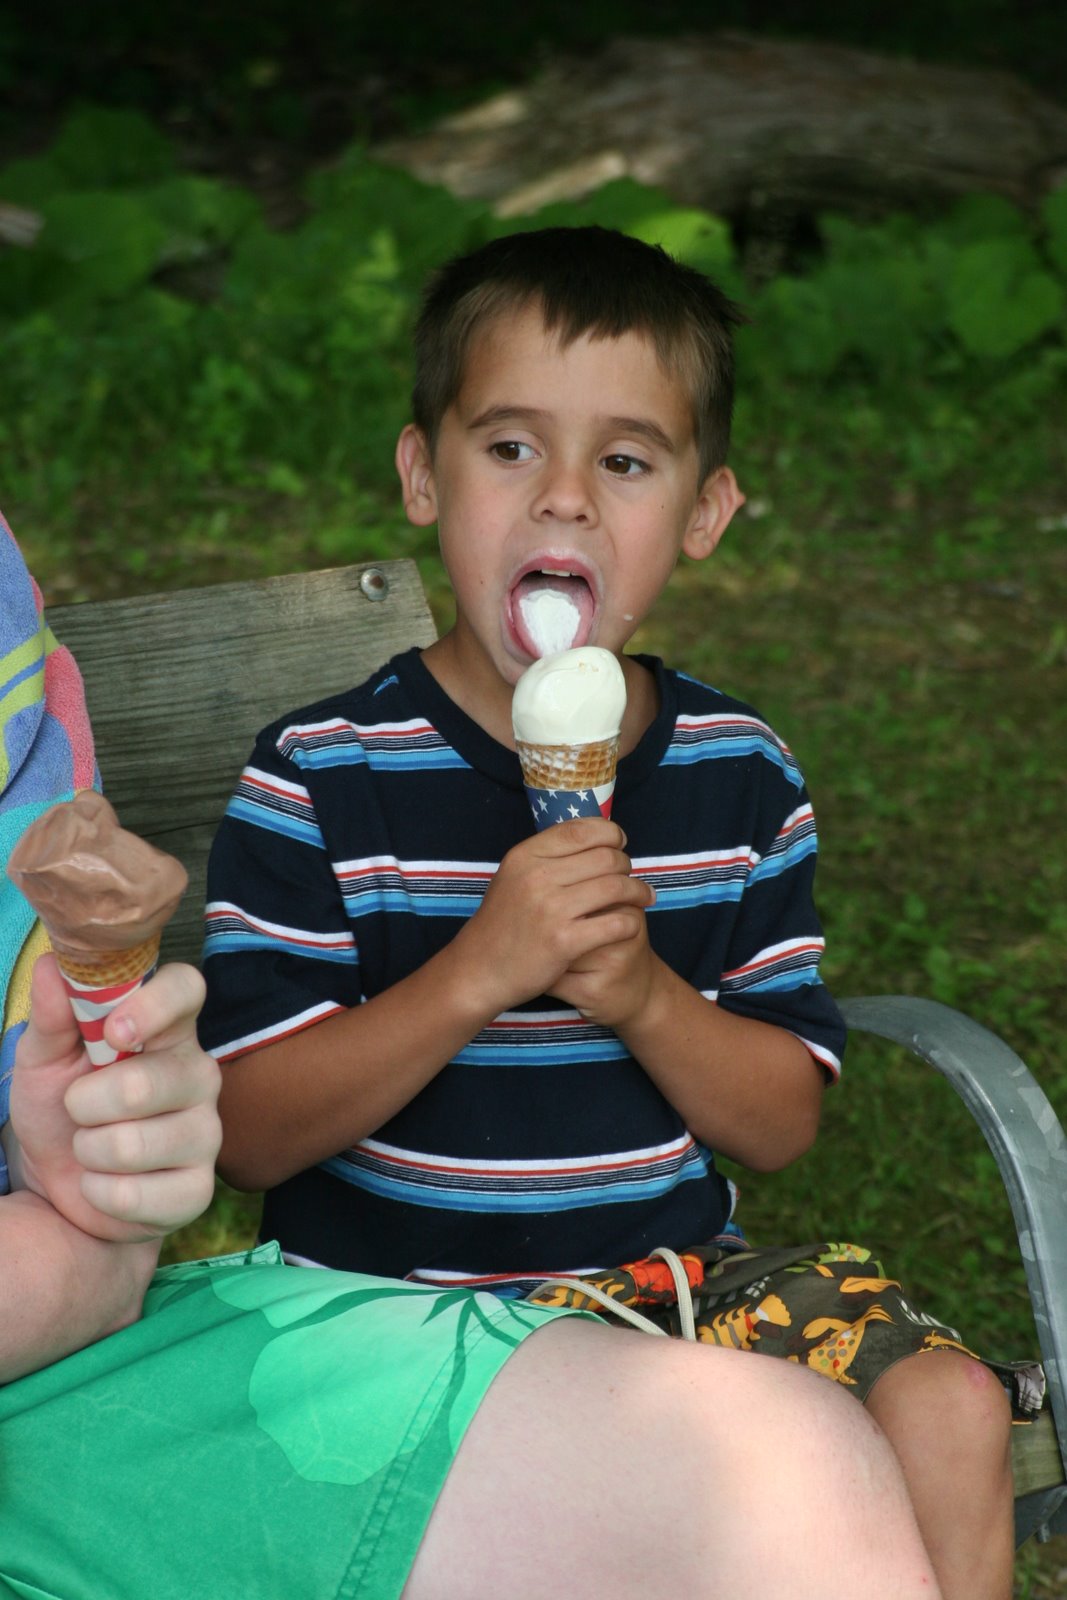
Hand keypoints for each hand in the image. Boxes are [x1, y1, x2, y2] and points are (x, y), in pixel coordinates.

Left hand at [9, 954, 221, 1242]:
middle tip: (78, 1109)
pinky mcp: (198, 1188)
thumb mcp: (45, 1057)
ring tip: (91, 1149)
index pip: (187, 989)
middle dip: (85, 1105)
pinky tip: (105, 1184)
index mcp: (167, 1028)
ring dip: (88, 1152)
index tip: (112, 1033)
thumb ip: (52, 1014)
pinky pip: (136, 1196)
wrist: (60, 1182)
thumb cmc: (60, 1106)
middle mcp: (199, 1073)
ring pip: (133, 1145)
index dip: (153, 1005)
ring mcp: (206, 1132)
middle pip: (146, 1083)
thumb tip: (53, 964)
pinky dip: (100, 1194)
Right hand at [454, 819, 654, 1017]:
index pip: (580, 830)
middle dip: (627, 866)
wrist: (478, 971)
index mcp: (524, 856)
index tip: (620, 844)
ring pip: (616, 887)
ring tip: (644, 898)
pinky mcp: (564, 941)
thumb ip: (545, 858)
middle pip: (605, 857)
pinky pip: (615, 923)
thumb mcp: (512, 877)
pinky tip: (631, 925)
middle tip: (632, 879)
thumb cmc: (501, 924)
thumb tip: (587, 837)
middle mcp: (537, 877)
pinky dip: (631, 922)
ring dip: (638, 892)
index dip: (610, 833)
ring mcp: (550, 909)